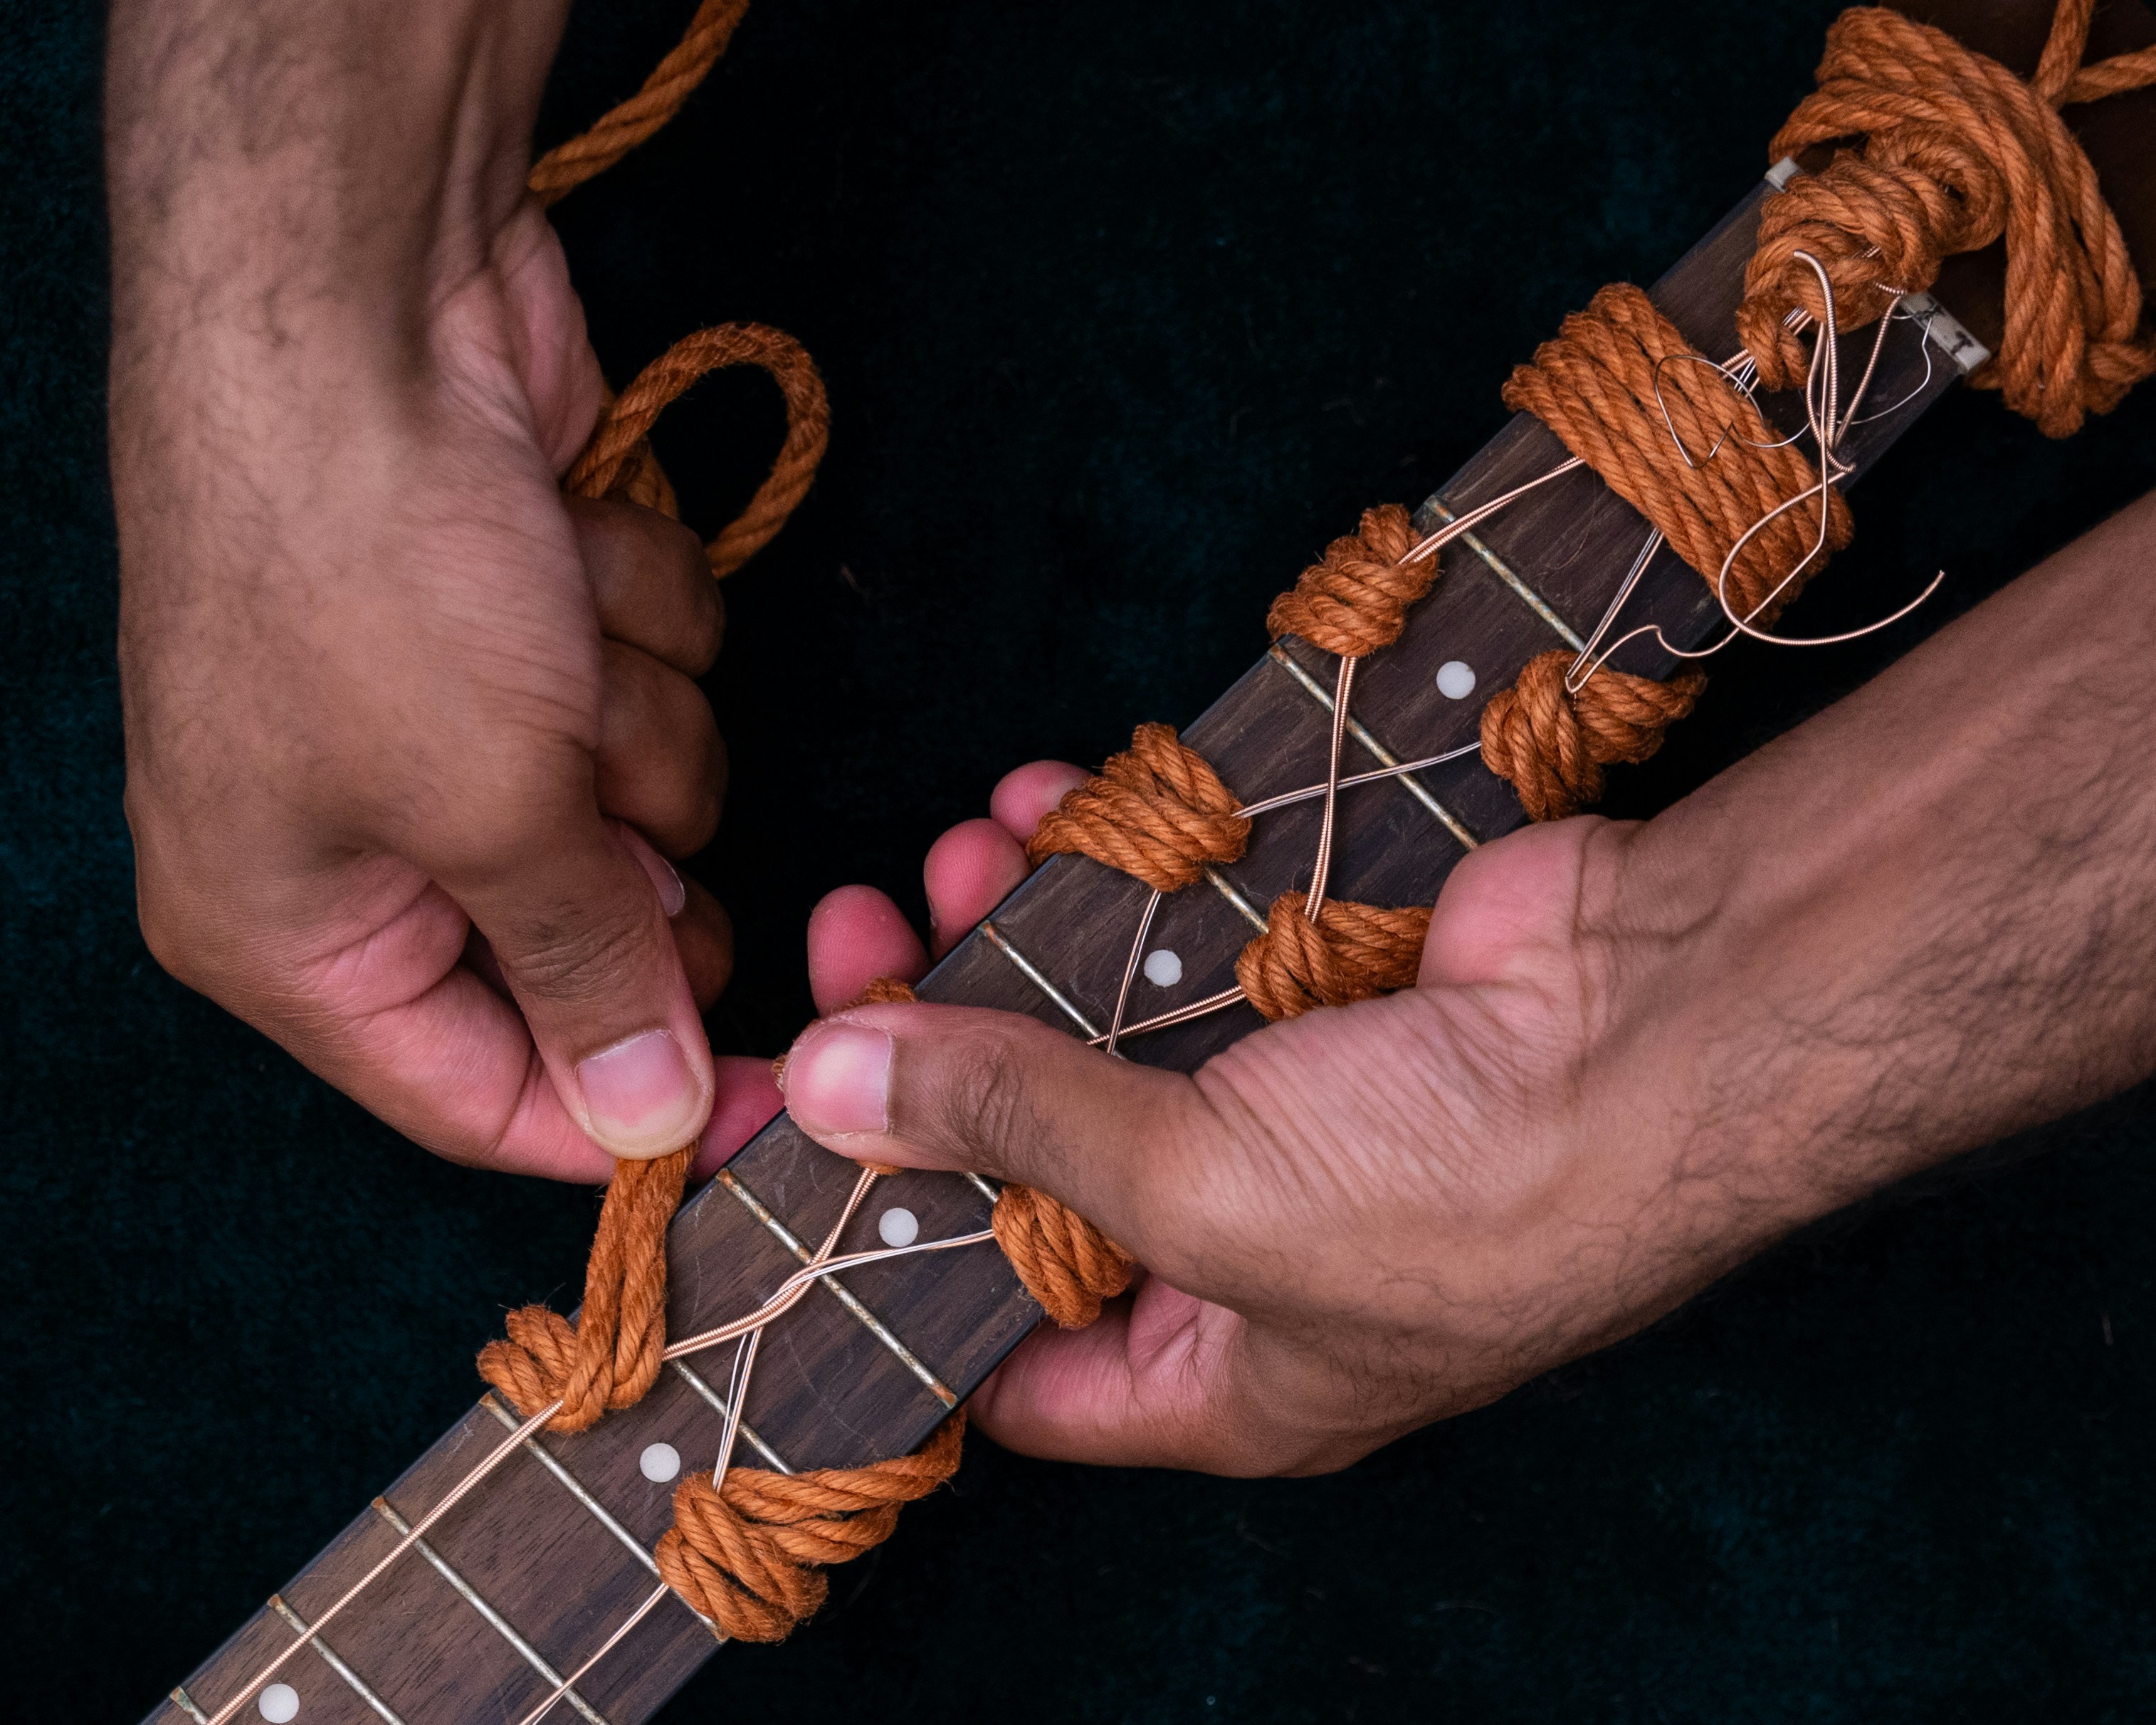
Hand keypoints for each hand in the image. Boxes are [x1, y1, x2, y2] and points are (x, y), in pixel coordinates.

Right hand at [108, 1, 770, 1176]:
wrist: (364, 305)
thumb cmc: (370, 573)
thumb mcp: (487, 812)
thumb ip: (580, 976)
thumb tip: (647, 1123)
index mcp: (291, 931)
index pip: (483, 1094)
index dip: (627, 1108)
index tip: (778, 1100)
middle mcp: (365, 839)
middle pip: (588, 942)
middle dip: (628, 853)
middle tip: (601, 780)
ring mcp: (457, 716)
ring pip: (650, 798)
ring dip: (633, 707)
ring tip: (551, 620)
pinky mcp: (540, 621)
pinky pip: (659, 677)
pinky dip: (636, 610)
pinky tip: (565, 535)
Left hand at [781, 491, 2155, 1473]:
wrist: (1669, 1021)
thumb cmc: (1460, 1188)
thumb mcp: (1202, 1192)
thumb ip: (1009, 1130)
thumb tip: (833, 1089)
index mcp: (1213, 1372)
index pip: (1000, 1348)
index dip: (881, 1260)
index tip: (783, 1152)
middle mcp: (1238, 1248)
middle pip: (1028, 1159)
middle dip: (932, 1055)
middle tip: (848, 951)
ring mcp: (1277, 1103)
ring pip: (1090, 1025)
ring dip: (1008, 938)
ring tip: (942, 859)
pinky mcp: (1308, 977)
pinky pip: (1166, 926)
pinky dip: (1102, 869)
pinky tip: (1042, 807)